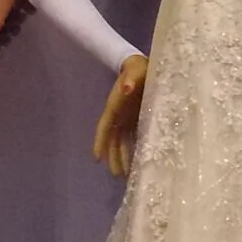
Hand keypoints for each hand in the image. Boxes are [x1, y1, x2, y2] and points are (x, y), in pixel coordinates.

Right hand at [93, 55, 147, 177]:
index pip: (104, 127)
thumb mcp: (136, 70)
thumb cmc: (139, 68)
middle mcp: (118, 116)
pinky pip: (133, 139)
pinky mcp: (137, 120)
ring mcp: (127, 119)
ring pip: (121, 142)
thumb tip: (126, 88)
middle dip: (113, 157)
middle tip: (116, 175)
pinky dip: (134, 150)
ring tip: (126, 176)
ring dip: (122, 157)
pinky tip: (138, 163)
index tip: (96, 158)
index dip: (100, 142)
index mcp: (115, 106)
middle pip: (112, 140)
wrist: (144, 66)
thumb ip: (131, 78)